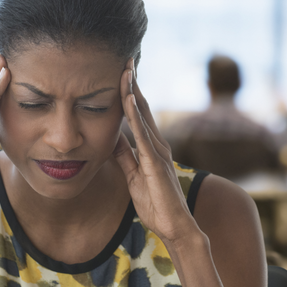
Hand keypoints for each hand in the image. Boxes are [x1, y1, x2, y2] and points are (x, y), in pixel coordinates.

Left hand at [112, 60, 199, 242]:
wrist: (174, 227)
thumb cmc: (156, 204)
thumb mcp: (133, 176)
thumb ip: (125, 156)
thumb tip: (112, 138)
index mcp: (152, 147)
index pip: (138, 114)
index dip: (129, 93)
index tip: (120, 73)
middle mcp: (158, 144)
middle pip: (142, 107)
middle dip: (133, 83)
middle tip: (125, 59)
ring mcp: (159, 151)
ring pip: (143, 115)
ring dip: (133, 91)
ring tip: (125, 69)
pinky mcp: (156, 162)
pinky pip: (143, 134)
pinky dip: (134, 115)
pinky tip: (127, 99)